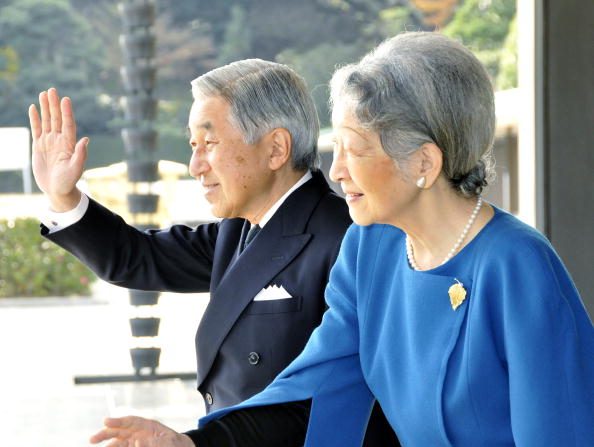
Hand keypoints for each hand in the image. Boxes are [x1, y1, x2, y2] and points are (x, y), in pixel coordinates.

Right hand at [28, 87, 87, 211]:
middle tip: (52, 90)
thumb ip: (80, 154)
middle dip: (54, 105)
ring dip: (45, 108)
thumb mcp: (76, 168)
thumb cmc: (69, 181)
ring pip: (47, 121)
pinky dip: (35, 119)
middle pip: (57, 119)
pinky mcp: (39, 146)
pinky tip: (34, 108)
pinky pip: (36, 129)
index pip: (68, 124)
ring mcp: (49, 142)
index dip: (67, 112)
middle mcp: (60, 140)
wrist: (57, 190)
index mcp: (70, 144)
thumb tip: (86, 139)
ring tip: (43, 94)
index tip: (65, 99)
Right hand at [90, 416, 194, 446]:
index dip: (118, 421)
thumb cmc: (175, 443)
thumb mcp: (168, 442)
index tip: (106, 421)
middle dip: (106, 433)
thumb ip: (156, 443)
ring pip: (118, 442)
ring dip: (107, 444)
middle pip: (120, 430)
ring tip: (94, 444)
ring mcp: (135, 441)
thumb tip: (138, 443)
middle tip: (92, 439)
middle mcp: (139, 432)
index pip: (131, 421)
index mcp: (147, 426)